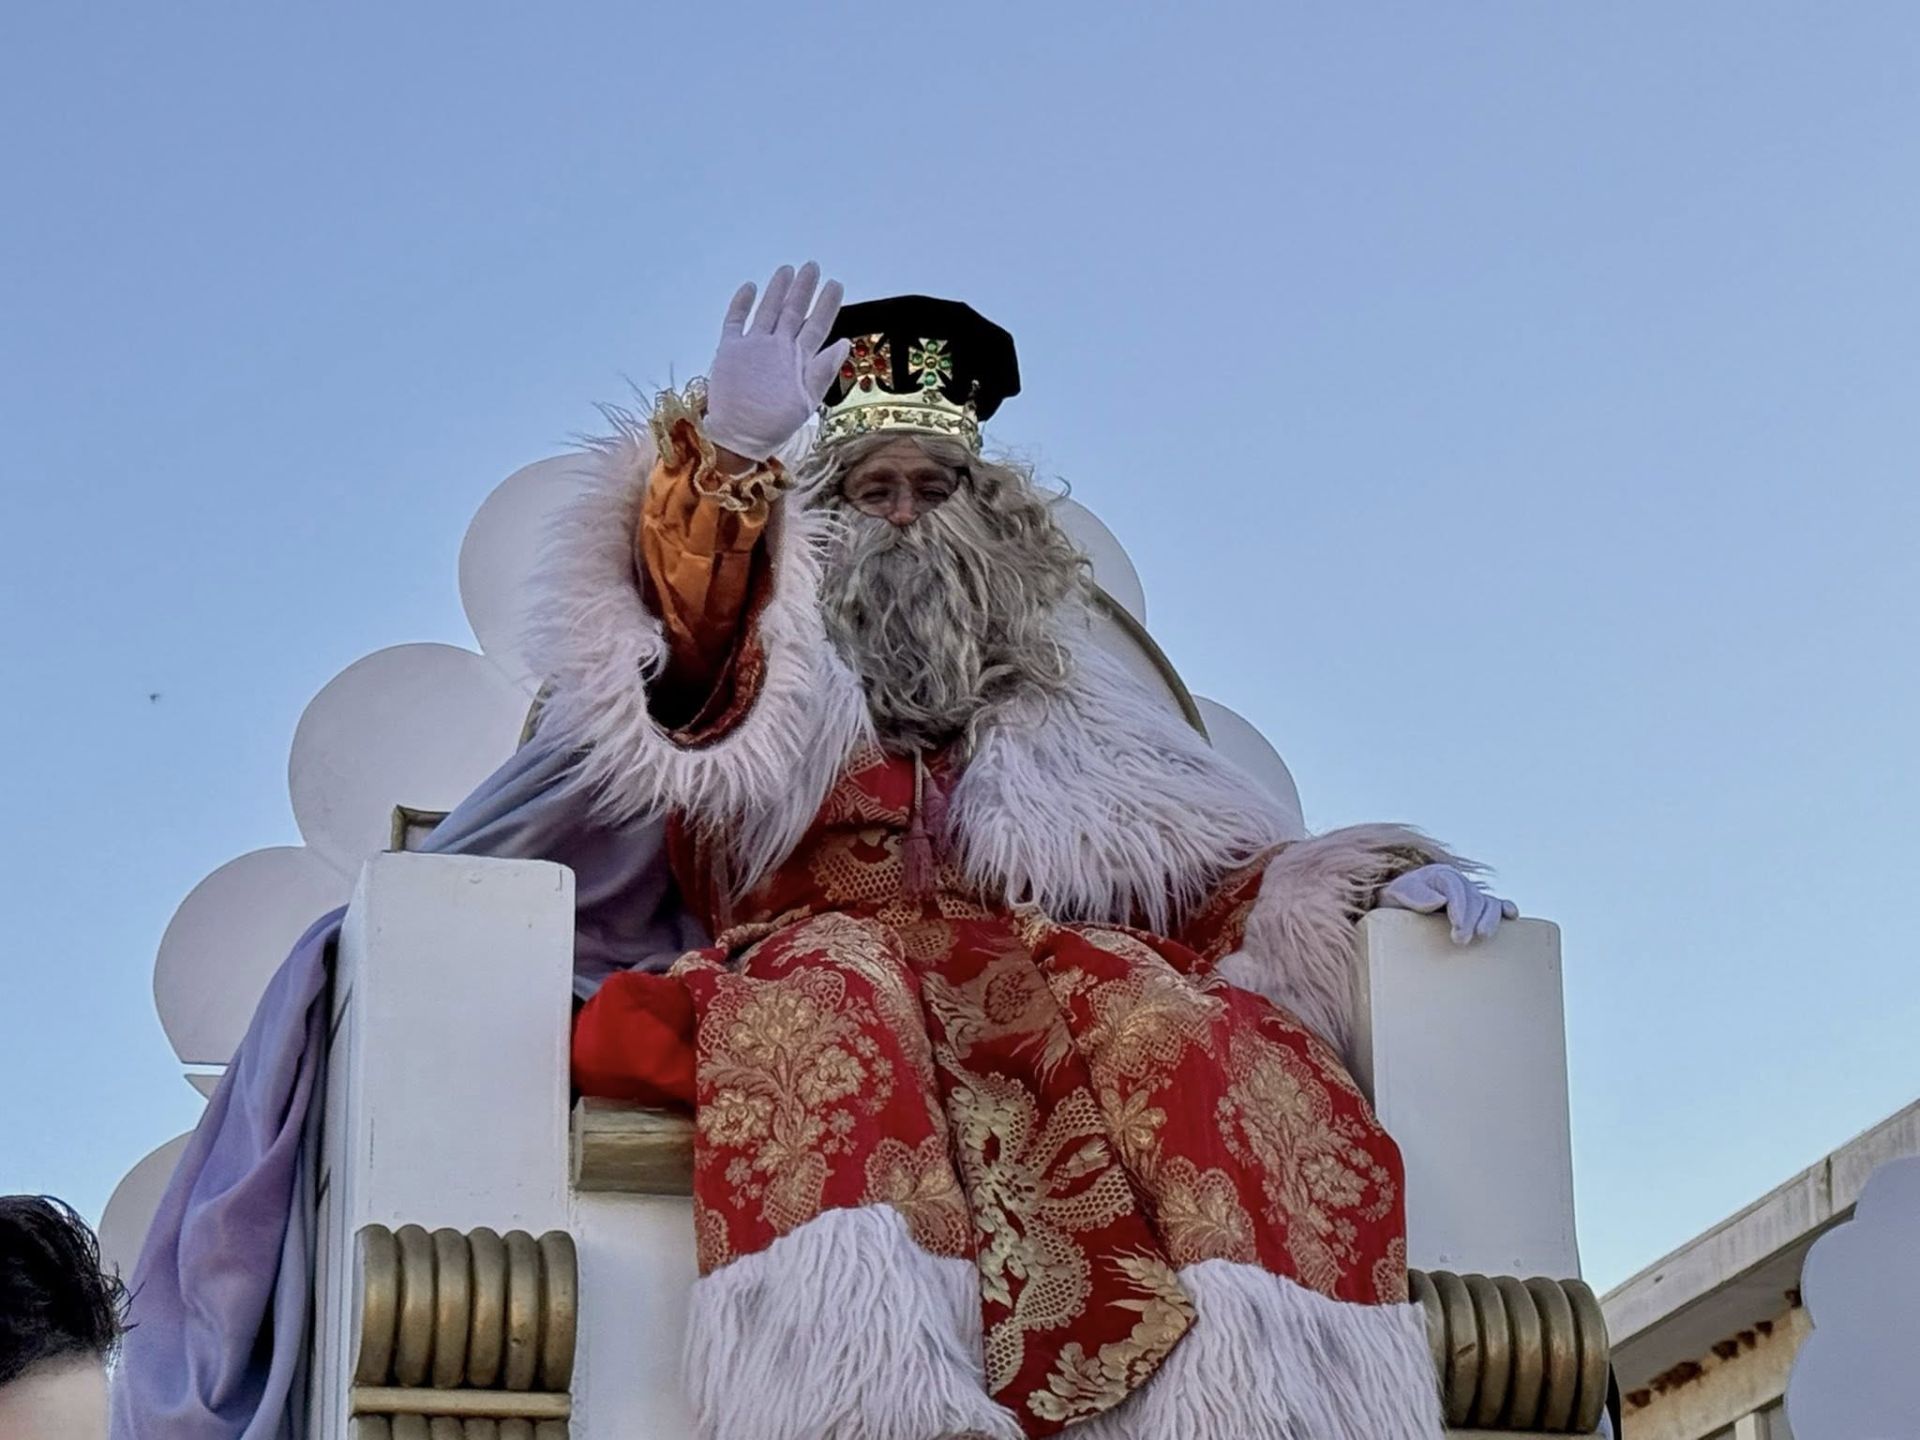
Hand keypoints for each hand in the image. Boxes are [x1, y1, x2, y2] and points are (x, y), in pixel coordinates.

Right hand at [702, 261, 850, 462]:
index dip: (827, 305)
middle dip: (803, 289)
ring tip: (787, 269)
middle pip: (793, 313)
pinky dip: (741, 304)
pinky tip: (750, 287)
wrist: (739, 437)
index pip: (817, 326)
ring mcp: (754, 348)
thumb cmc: (773, 425)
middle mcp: (778, 349)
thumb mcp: (807, 400)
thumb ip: (823, 370)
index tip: (835, 284)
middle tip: (812, 266)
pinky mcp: (730, 351)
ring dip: (777, 291)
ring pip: (767, 311)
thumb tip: (844, 343)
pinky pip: (735, 322)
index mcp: (798, 360)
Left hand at [1376, 865, 1518, 944]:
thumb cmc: (1395, 902)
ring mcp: (1470, 894)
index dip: (1458, 905)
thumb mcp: (1394, 896)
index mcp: (1437, 875)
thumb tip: (1439, 900)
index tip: (1456, 926)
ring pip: (1488, 901)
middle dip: (1469, 918)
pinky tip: (1511, 916)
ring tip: (1483, 935)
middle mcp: (1457, 882)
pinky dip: (1505, 908)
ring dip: (1489, 918)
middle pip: (1472, 896)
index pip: (1453, 885)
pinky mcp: (1478, 907)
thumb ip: (1413, 895)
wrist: (1398, 907)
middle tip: (1460, 941)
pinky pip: (1497, 904)